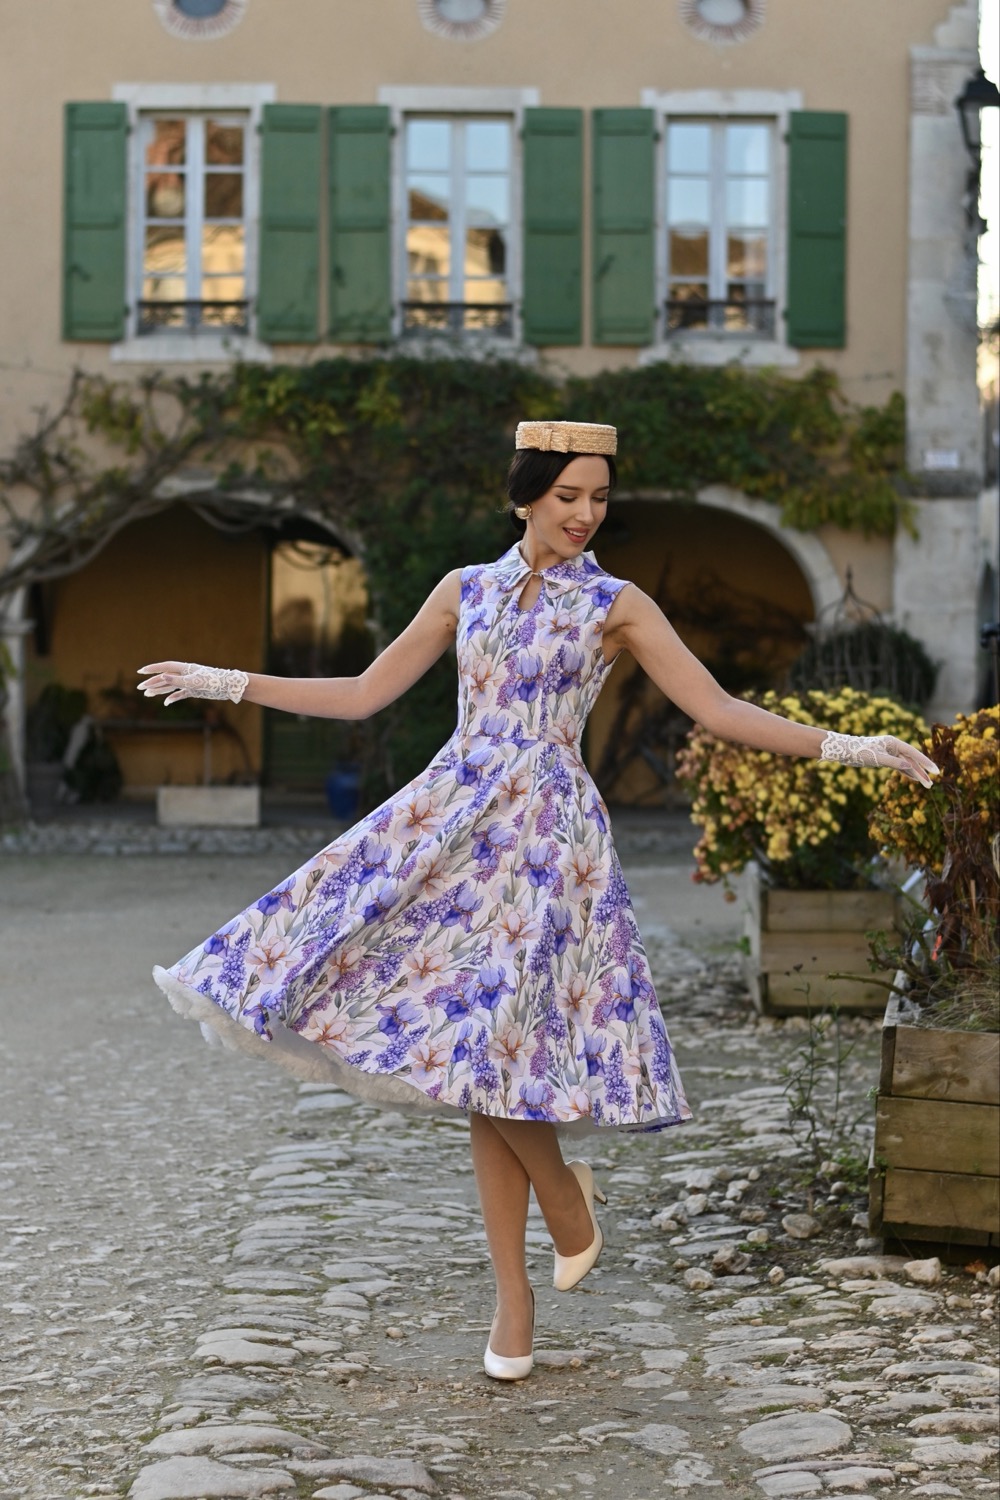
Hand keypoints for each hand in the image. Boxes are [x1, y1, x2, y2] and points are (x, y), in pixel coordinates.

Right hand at [137, 660, 248, 705]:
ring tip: (147, 694)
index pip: (165, 667)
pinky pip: (180, 694)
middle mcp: (186, 675)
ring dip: (159, 690)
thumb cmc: (213, 681)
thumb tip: (162, 677)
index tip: (140, 671)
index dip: (152, 669)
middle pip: (165, 678)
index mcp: (185, 668)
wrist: (229, 686)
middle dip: (152, 682)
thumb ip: (178, 680)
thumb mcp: (195, 682)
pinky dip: (173, 698)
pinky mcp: (195, 691)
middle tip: (139, 688)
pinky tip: (166, 703)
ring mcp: (190, 683)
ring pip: (171, 686)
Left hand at [819, 731, 938, 788]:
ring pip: (906, 765)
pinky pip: (899, 767)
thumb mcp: (877, 758)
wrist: (844, 751)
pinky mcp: (884, 759)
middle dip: (922, 772)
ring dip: (915, 774)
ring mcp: (889, 753)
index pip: (913, 753)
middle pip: (911, 760)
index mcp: (893, 742)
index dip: (925, 762)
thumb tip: (909, 767)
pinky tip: (914, 779)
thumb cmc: (860, 751)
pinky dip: (907, 773)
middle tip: (931, 784)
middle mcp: (893, 746)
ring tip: (927, 785)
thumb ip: (893, 763)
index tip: (935, 771)